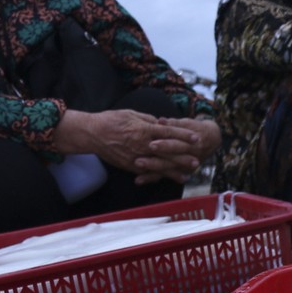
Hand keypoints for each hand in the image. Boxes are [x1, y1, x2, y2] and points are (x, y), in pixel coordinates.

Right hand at [53, 109, 215, 183]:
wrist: (93, 134)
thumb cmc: (112, 120)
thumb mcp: (133, 114)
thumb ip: (149, 121)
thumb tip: (163, 124)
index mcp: (144, 129)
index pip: (169, 132)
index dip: (184, 135)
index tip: (196, 137)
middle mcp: (142, 145)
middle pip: (168, 151)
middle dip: (184, 156)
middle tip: (198, 159)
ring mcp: (137, 157)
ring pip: (160, 165)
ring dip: (175, 170)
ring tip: (188, 173)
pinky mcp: (131, 166)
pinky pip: (149, 172)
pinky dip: (160, 175)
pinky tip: (170, 178)